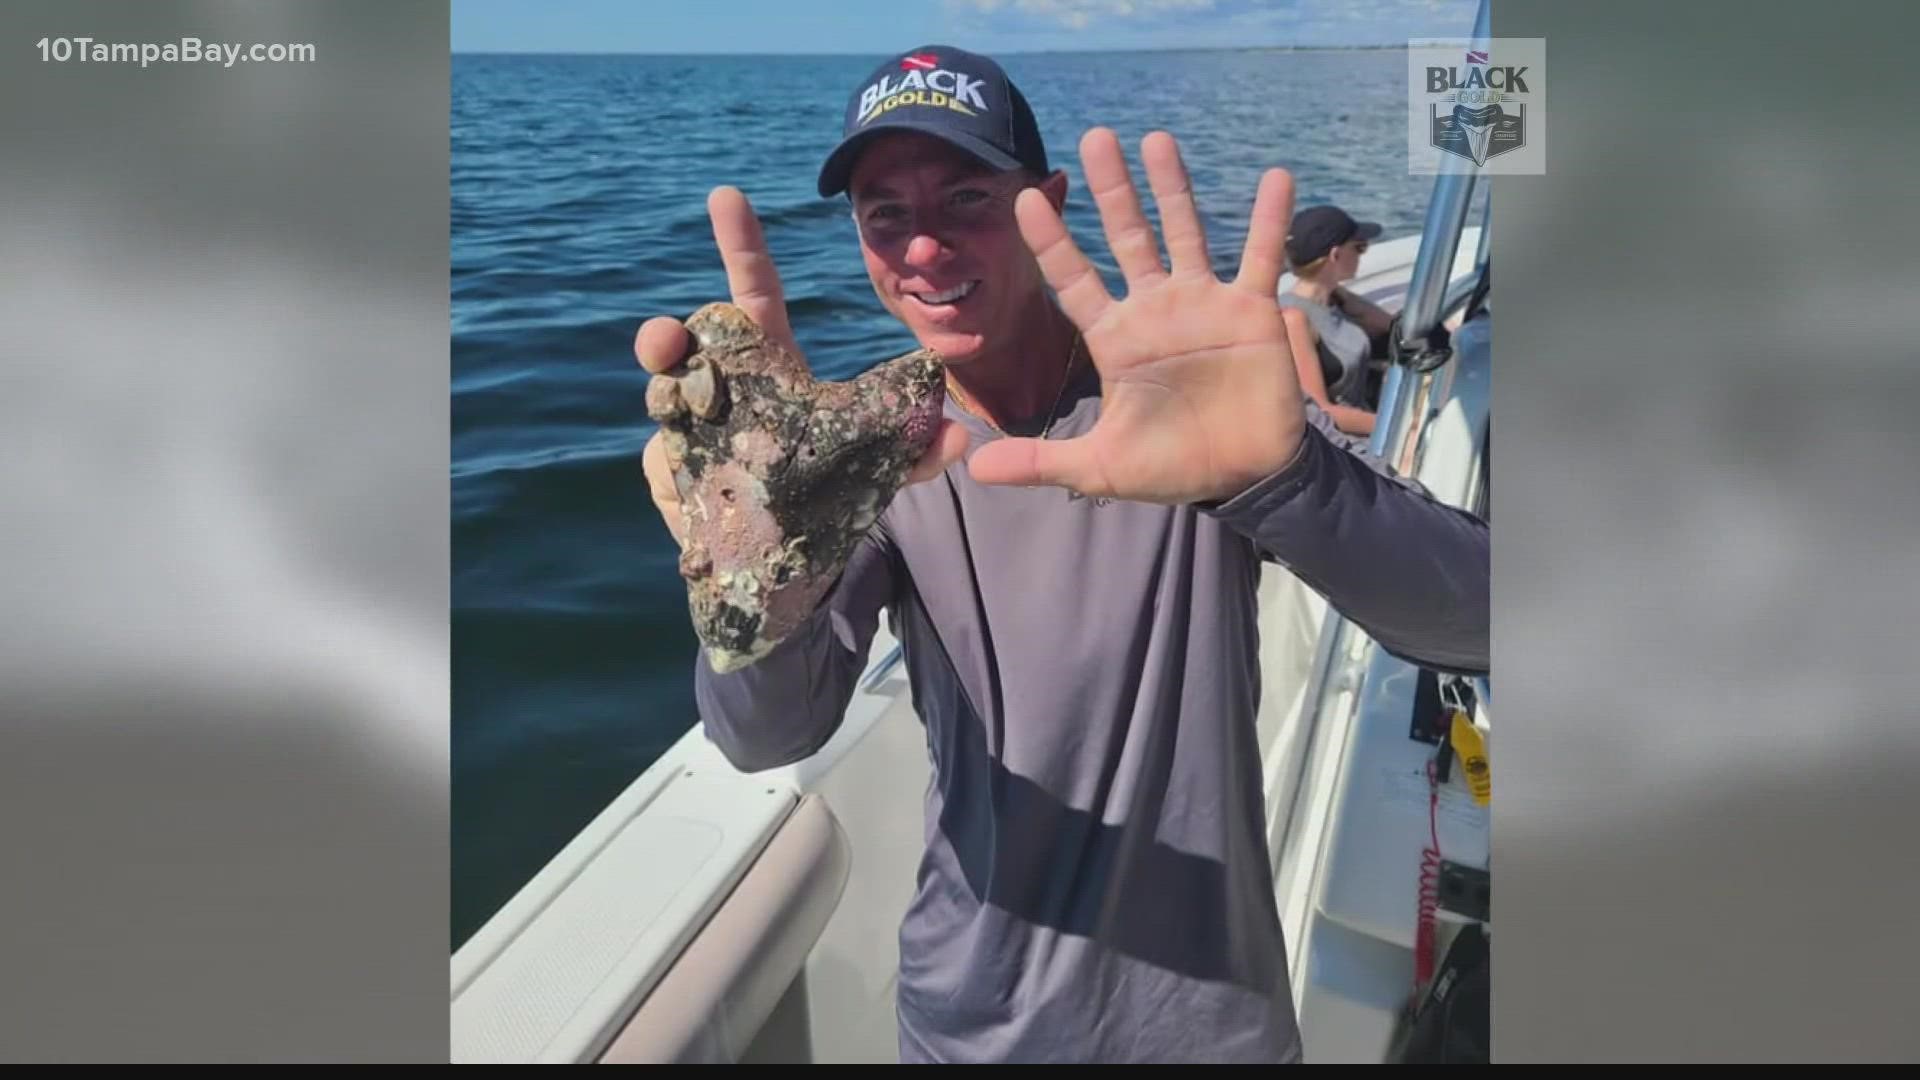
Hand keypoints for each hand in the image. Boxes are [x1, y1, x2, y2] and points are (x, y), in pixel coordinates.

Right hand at [636, 186, 970, 546]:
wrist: (794, 557)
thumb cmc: (829, 491)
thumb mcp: (880, 470)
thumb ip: (915, 452)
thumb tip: (954, 435)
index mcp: (769, 363)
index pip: (753, 293)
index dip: (741, 245)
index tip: (727, 196)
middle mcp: (720, 386)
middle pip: (680, 342)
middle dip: (662, 335)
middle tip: (665, 343)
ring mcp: (689, 429)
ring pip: (661, 400)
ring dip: (663, 402)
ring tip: (673, 413)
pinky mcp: (672, 475)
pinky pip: (662, 467)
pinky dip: (675, 478)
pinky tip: (694, 498)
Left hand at [966, 129, 1306, 504]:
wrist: (1244, 478)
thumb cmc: (1171, 466)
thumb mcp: (1098, 468)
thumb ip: (1041, 460)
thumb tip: (974, 469)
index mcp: (1115, 338)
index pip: (1074, 280)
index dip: (1052, 242)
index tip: (1024, 199)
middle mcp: (1155, 309)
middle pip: (1126, 237)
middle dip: (1112, 191)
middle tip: (1094, 138)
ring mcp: (1204, 304)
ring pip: (1184, 233)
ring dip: (1172, 188)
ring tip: (1157, 140)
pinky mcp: (1252, 311)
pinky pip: (1261, 257)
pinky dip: (1270, 219)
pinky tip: (1275, 177)